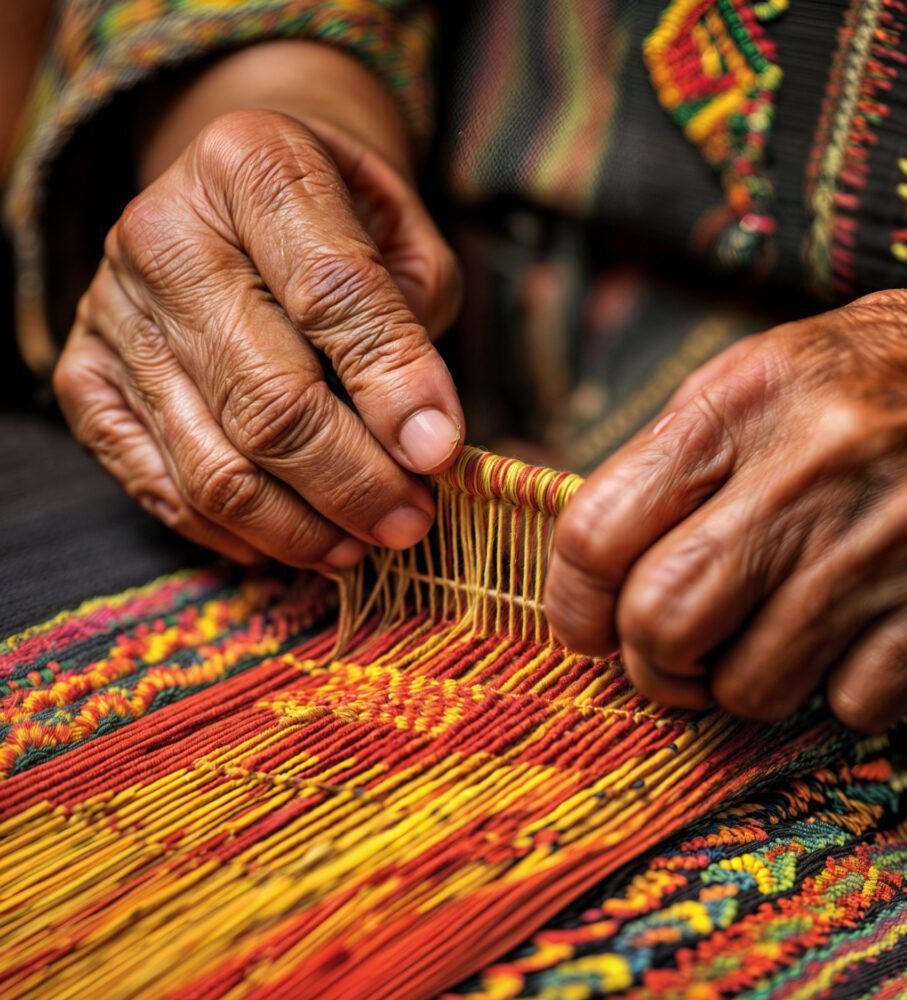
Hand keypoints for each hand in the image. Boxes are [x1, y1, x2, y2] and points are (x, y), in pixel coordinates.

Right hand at [54, 62, 461, 571]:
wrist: (239, 195)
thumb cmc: (341, 224)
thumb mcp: (404, 237)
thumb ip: (414, 324)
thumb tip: (420, 446)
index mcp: (252, 165)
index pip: (332, 293)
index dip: (395, 388)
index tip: (441, 454)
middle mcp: (163, 234)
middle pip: (267, 399)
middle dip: (354, 482)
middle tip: (410, 522)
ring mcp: (113, 310)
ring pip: (212, 464)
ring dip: (301, 527)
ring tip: (362, 546)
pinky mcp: (84, 374)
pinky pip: (157, 485)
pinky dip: (233, 533)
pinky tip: (292, 539)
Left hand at [547, 288, 906, 730]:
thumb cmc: (888, 381)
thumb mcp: (768, 374)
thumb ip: (676, 458)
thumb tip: (596, 557)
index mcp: (740, 404)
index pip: (594, 532)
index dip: (572, 602)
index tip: (588, 626)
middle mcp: (807, 470)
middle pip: (659, 623)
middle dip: (651, 662)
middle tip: (672, 656)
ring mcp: (883, 545)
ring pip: (748, 686)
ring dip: (744, 684)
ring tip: (772, 640)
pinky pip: (848, 705)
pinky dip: (841, 692)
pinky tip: (860, 639)